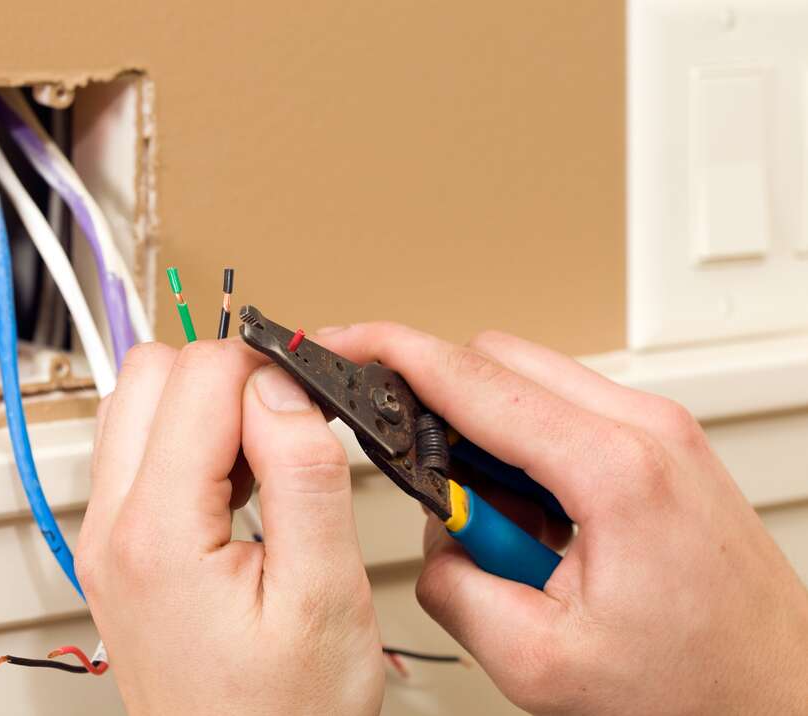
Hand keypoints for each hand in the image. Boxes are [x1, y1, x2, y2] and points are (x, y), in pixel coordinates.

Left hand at [76, 341, 383, 715]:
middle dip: (227, 377)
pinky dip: (189, 442)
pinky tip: (236, 487)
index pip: (201, 374)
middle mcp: (111, 527)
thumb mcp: (324, 595)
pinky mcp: (118, 549)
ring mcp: (106, 538)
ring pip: (136, 404)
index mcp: (157, 532)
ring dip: (204, 407)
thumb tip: (282, 384)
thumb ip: (303, 474)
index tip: (308, 405)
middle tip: (283, 430)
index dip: (267, 370)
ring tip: (262, 464)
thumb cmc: (283, 715)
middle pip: (151, 372)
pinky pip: (138, 452)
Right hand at [319, 324, 807, 714]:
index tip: (346, 343)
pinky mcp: (663, 447)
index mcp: (615, 470)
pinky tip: (539, 524)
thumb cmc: (695, 687)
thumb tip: (434, 540)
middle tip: (424, 479)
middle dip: (438, 403)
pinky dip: (527, 453)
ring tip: (504, 530)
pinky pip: (566, 413)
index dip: (392, 353)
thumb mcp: (539, 661)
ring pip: (531, 384)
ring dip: (487, 437)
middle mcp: (646, 430)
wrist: (778, 696)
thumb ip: (454, 587)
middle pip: (499, 361)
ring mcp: (662, 432)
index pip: (473, 378)